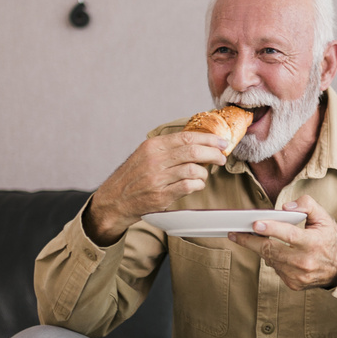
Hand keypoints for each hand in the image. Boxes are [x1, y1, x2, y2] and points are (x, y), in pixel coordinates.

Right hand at [85, 131, 228, 244]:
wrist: (114, 200)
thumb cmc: (133, 177)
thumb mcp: (145, 155)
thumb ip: (168, 148)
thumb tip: (199, 142)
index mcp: (152, 146)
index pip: (187, 137)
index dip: (209, 139)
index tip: (221, 142)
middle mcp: (155, 160)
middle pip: (194, 152)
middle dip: (214, 154)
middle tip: (221, 157)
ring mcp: (158, 179)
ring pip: (194, 170)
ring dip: (205, 173)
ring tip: (205, 174)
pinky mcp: (161, 196)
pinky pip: (189, 186)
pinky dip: (198, 185)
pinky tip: (197, 185)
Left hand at [228, 195, 336, 290]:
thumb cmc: (331, 240)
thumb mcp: (325, 218)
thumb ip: (307, 206)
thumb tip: (285, 208)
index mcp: (313, 243)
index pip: (289, 235)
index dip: (271, 229)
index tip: (255, 224)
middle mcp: (304, 262)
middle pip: (271, 250)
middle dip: (250, 241)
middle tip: (235, 233)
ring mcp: (298, 275)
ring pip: (270, 259)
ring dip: (260, 248)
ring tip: (251, 237)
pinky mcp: (293, 284)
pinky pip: (275, 269)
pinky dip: (272, 258)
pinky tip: (273, 251)